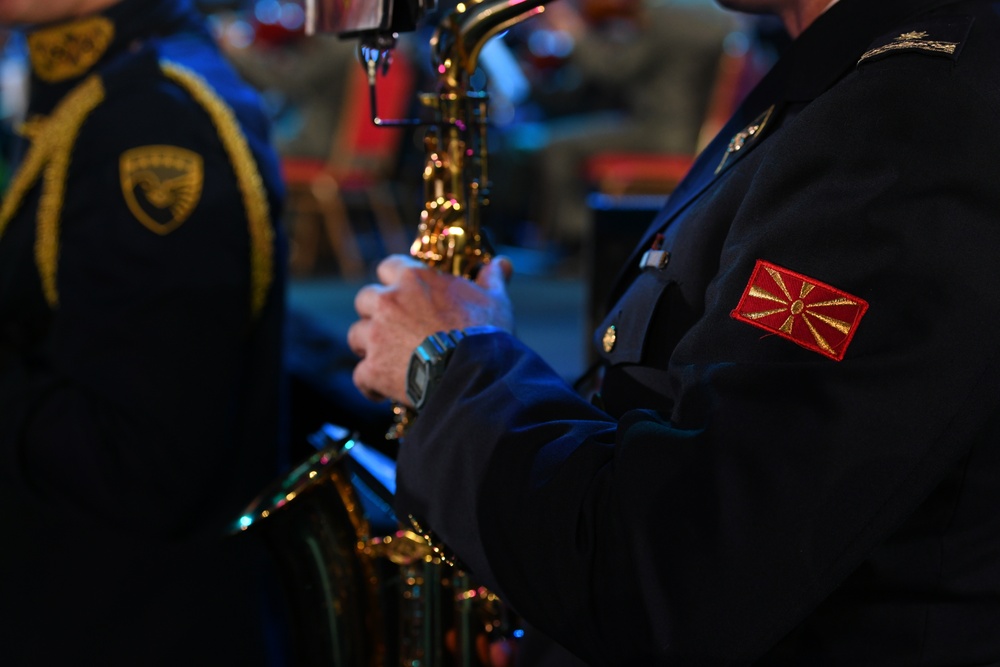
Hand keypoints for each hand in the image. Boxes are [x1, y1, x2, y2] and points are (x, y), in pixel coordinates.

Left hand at [348, 254, 514, 404]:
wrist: (474, 373)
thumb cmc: (484, 332)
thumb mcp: (494, 300)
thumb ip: (492, 279)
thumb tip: (502, 263)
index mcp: (413, 279)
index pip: (388, 266)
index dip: (393, 280)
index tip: (403, 292)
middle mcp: (388, 302)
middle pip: (365, 299)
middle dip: (374, 313)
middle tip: (392, 328)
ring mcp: (377, 336)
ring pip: (356, 335)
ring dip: (368, 346)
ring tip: (387, 359)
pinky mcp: (373, 368)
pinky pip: (360, 376)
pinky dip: (370, 384)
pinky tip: (382, 392)